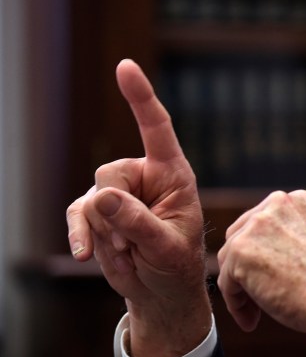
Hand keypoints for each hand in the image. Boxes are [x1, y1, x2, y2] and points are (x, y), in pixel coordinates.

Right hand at [65, 59, 210, 356]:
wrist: (161, 290)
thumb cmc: (176, 264)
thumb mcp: (166, 246)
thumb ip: (137, 222)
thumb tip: (102, 195)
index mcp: (173, 173)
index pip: (156, 128)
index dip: (140, 97)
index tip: (125, 66)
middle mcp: (144, 175)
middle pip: (110, 174)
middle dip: (117, 212)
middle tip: (137, 244)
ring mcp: (118, 193)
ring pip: (92, 198)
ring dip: (106, 232)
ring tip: (131, 252)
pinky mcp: (97, 211)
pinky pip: (78, 214)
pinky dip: (80, 235)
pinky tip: (86, 255)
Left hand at [217, 190, 305, 356]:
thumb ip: (290, 238)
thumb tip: (262, 255)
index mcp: (297, 200)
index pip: (262, 224)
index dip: (261, 255)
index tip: (271, 279)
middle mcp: (276, 204)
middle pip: (240, 237)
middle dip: (245, 270)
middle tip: (259, 299)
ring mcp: (257, 226)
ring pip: (230, 261)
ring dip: (240, 289)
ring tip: (256, 314)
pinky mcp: (241, 251)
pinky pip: (226, 283)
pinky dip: (236, 305)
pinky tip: (252, 321)